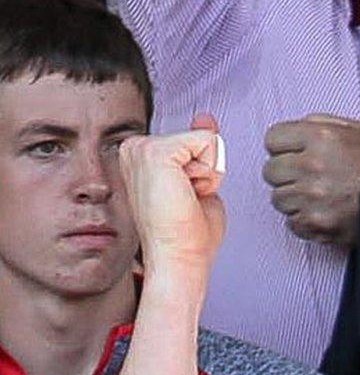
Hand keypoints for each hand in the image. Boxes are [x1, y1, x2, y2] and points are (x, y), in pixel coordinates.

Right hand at [118, 116, 226, 272]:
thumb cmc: (186, 232)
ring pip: (205, 140)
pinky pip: (207, 141)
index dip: (203, 171)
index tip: (185, 195)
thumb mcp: (199, 181)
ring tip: (186, 196)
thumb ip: (200, 149)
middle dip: (207, 170)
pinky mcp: (156, 152)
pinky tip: (188, 191)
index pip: (191, 141)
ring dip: (208, 173)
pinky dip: (210, 171)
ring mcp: (142, 149)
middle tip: (187, 197)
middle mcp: (135, 149)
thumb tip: (205, 118)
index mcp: (141, 156)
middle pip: (200, 138)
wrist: (178, 256)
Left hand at [262, 114, 359, 246]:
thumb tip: (294, 130)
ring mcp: (312, 196)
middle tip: (310, 178)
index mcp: (319, 136)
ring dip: (296, 199)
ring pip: (278, 199)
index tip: (296, 155)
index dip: (285, 148)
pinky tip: (324, 213)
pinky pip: (291, 223)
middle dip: (288, 174)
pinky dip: (305, 221)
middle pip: (270, 170)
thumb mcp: (355, 130)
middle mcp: (312, 165)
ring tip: (320, 197)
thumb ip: (319, 123)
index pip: (272, 139)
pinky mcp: (316, 223)